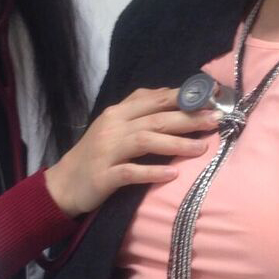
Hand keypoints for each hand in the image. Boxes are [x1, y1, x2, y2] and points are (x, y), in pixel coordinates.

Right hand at [44, 87, 215, 216]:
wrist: (63, 184)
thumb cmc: (95, 154)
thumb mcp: (113, 126)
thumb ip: (138, 109)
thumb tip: (170, 94)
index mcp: (117, 113)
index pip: (154, 99)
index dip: (183, 97)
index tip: (211, 97)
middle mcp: (113, 127)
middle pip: (155, 119)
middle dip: (188, 118)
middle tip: (215, 121)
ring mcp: (107, 151)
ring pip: (145, 141)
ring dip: (176, 144)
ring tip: (201, 148)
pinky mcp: (104, 176)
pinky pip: (130, 172)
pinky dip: (152, 172)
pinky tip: (172, 174)